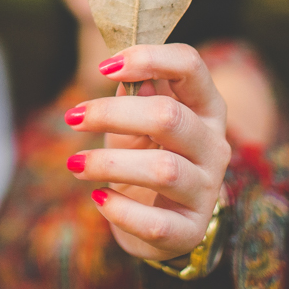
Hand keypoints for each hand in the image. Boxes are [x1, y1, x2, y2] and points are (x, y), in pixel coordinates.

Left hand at [63, 43, 230, 261]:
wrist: (155, 217)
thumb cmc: (143, 155)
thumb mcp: (135, 121)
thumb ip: (133, 94)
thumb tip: (122, 73)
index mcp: (205, 106)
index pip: (190, 65)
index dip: (149, 58)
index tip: (104, 67)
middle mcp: (214, 145)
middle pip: (169, 116)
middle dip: (113, 113)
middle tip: (73, 118)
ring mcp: (207, 189)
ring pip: (163, 170)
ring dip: (108, 163)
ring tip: (76, 164)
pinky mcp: (190, 230)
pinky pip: (156, 223)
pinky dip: (120, 210)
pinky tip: (99, 198)